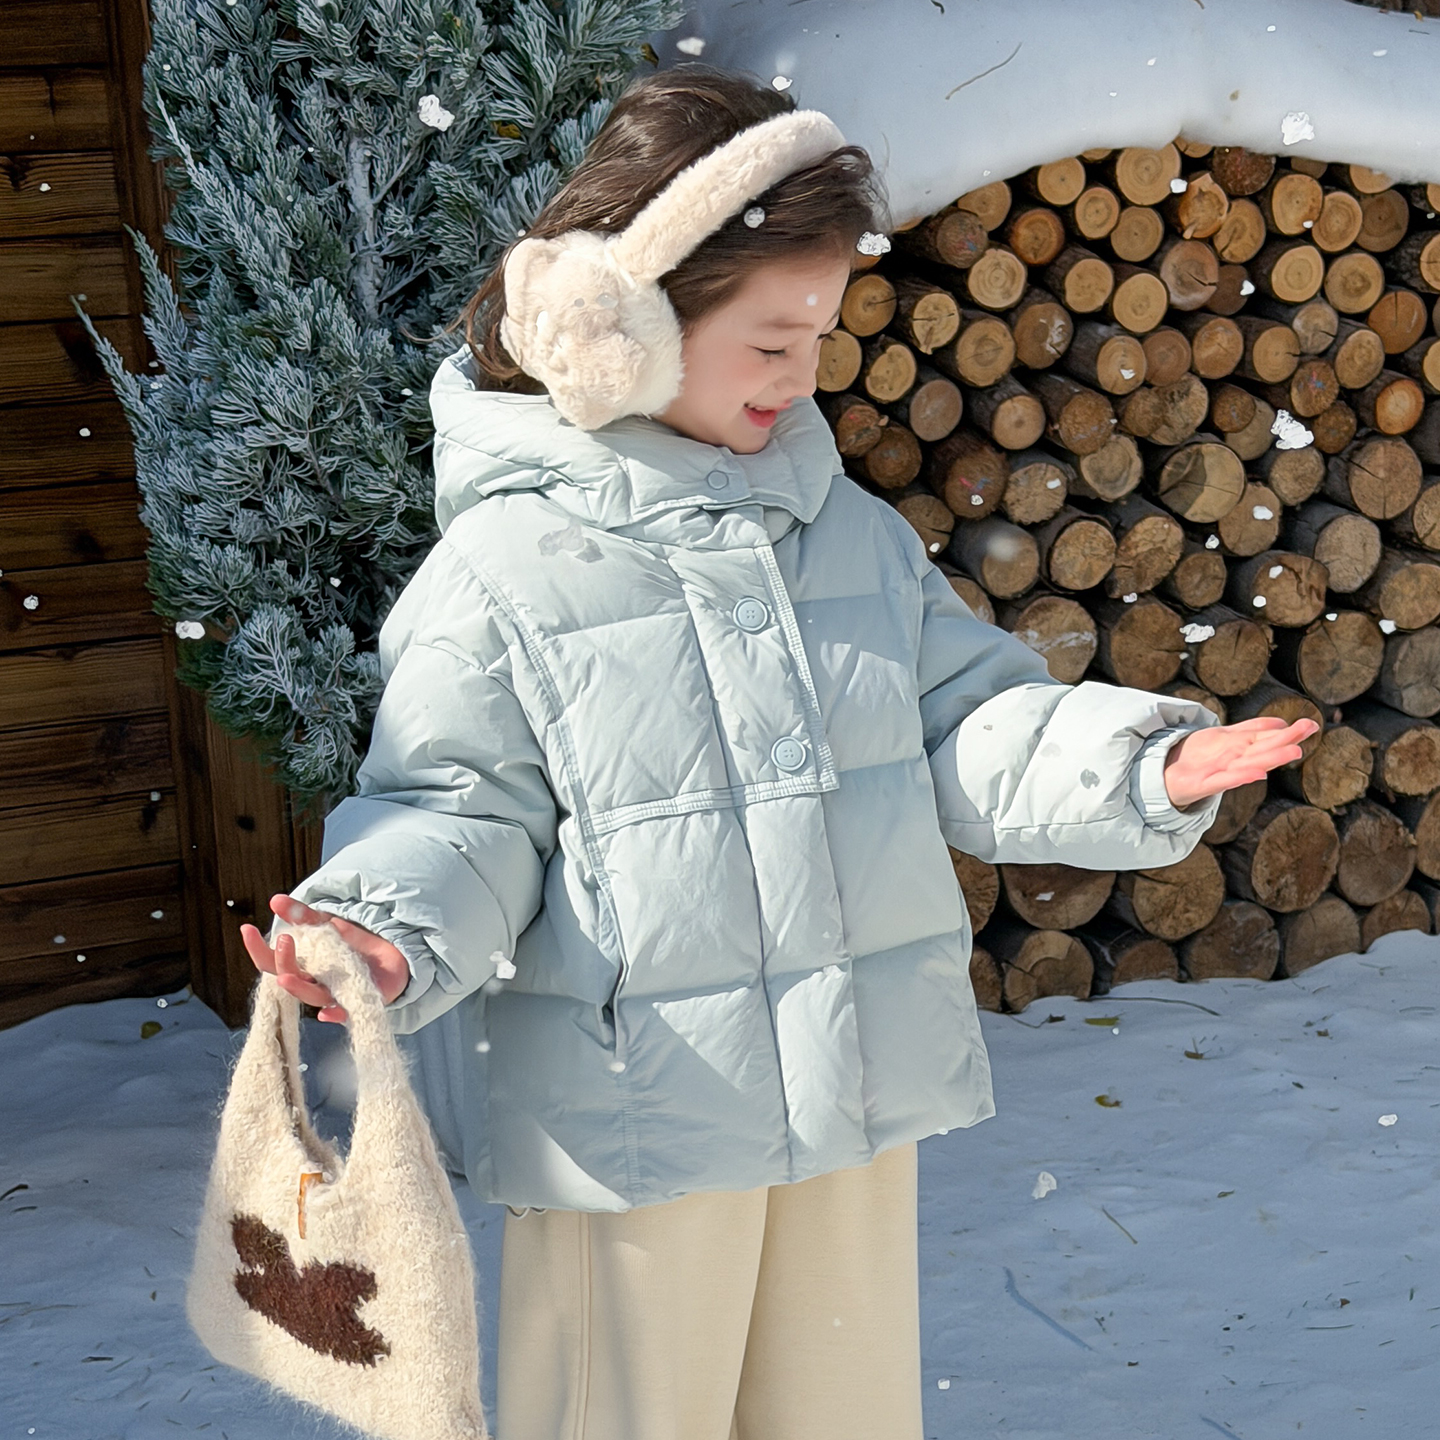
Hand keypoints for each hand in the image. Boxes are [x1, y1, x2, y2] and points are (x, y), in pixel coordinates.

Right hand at [239, 894, 410, 1023]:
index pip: (272, 962)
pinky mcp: (359, 1000)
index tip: (246, 928)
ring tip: (286, 976)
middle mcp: (314, 983)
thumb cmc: (353, 947)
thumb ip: (303, 915)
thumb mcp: (327, 925)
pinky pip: (344, 1013)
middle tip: (284, 939)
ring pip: (312, 996)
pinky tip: (325, 1013)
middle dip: (282, 962)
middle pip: (289, 978)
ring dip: (298, 987)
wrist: (391, 959)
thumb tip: (275, 900)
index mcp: (303, 966)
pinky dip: (334, 1015)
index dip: (257, 948)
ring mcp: (335, 993)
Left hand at [1163, 717, 1319, 809]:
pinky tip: (1258, 774)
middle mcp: (1236, 762)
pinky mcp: (1203, 784)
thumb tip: (1280, 723)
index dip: (1288, 732)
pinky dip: (1240, 778)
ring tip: (1293, 750)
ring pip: (1250, 764)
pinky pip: (1224, 781)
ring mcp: (1221, 773)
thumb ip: (1252, 731)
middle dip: (1285, 741)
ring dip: (1271, 758)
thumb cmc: (1202, 758)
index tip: (1311, 725)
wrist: (1168, 775)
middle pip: (1263, 750)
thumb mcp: (1226, 739)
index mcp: (1242, 751)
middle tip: (1308, 731)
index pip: (1268, 738)